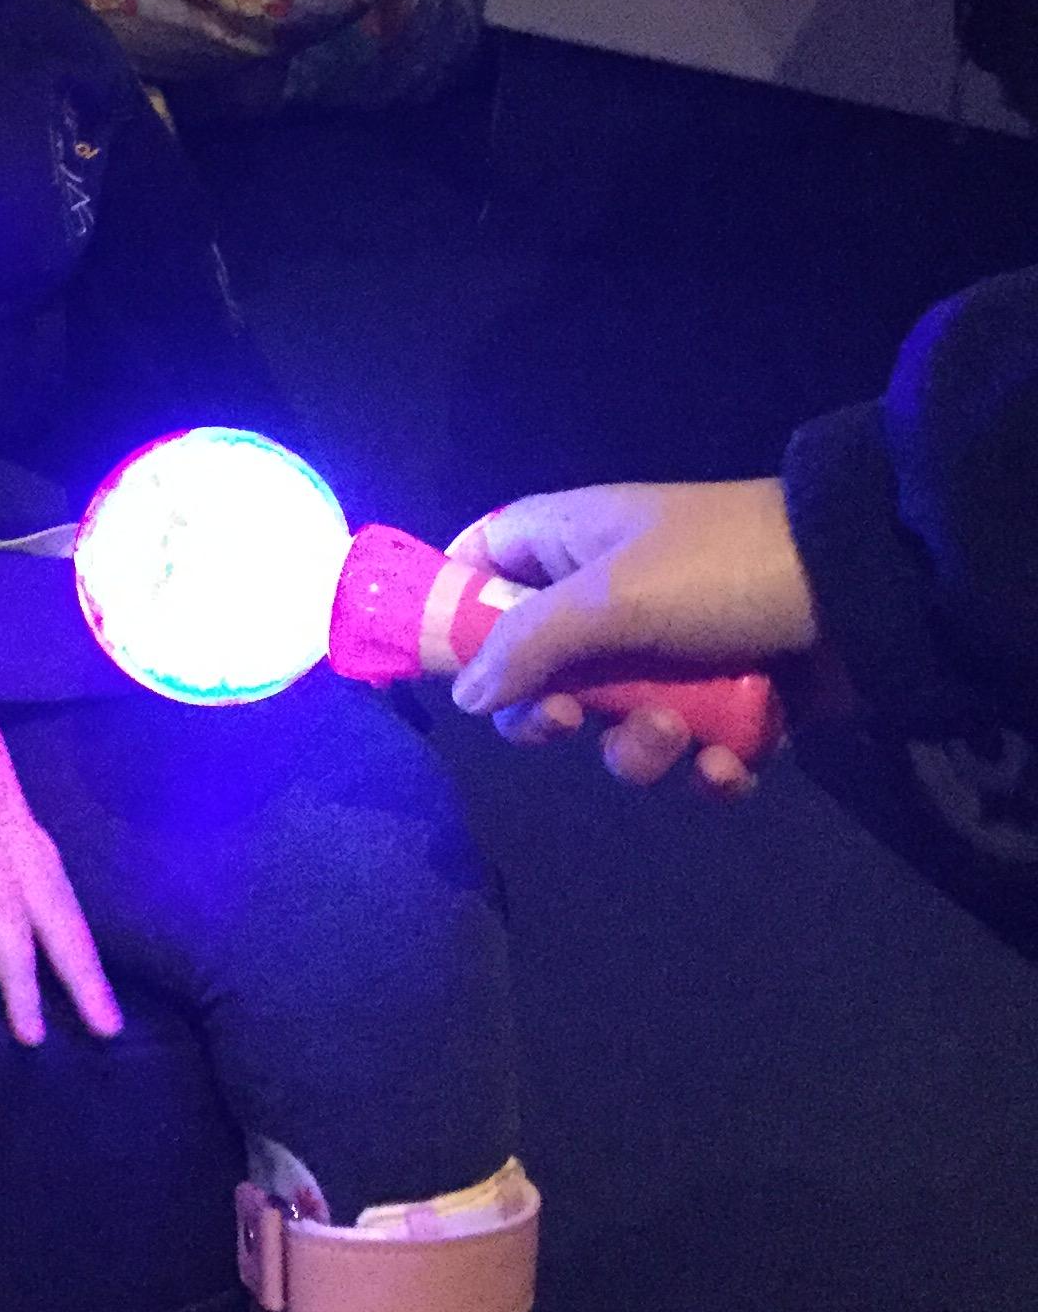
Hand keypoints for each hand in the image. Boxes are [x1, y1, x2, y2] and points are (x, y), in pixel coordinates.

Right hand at [0, 603, 123, 1046]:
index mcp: (17, 818)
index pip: (62, 893)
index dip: (78, 944)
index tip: (98, 990)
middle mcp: (9, 832)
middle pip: (58, 915)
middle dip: (83, 975)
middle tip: (107, 1030)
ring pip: (14, 924)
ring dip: (24, 982)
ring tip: (32, 1035)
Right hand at [446, 480, 824, 795]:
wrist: (865, 592)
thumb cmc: (720, 570)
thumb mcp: (610, 598)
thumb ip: (526, 646)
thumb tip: (462, 696)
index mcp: (572, 542)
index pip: (481, 558)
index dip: (456, 608)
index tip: (446, 668)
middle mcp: (610, 597)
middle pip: (536, 668)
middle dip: (552, 711)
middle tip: (571, 720)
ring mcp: (670, 653)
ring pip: (613, 724)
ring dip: (638, 747)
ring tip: (680, 734)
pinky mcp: (728, 701)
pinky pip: (688, 753)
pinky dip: (707, 769)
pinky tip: (732, 765)